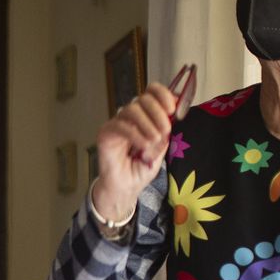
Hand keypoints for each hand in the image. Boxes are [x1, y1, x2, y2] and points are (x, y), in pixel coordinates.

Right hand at [91, 82, 179, 222]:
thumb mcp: (160, 150)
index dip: (163, 94)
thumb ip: (165, 133)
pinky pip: (121, 125)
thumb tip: (172, 117)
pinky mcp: (106, 133)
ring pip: (132, 109)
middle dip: (158, 112)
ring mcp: (117, 123)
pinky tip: (143, 145)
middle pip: (143, 98)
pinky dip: (135, 134)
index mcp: (145, 116)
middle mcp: (130, 116)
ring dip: (147, 124)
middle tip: (165, 130)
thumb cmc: (140, 169)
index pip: (152, 92)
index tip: (173, 108)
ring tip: (153, 141)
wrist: (124, 188)